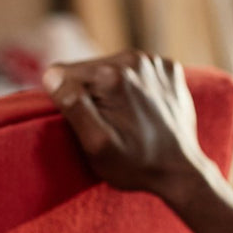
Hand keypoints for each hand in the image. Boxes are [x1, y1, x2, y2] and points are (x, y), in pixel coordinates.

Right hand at [43, 50, 213, 207]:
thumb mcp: (96, 145)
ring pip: (111, 67)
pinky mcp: (169, 68)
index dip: (66, 100)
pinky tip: (144, 109)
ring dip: (112, 89)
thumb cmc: (135, 164)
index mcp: (110, 75)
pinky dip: (137, 87)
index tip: (86, 122)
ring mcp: (155, 62)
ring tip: (127, 118)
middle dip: (90, 94)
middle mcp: (133, 60)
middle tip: (108, 124)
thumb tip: (52, 77)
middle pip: (88, 69)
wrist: (181, 172)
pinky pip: (137, 71)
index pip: (61, 73)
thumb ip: (73, 107)